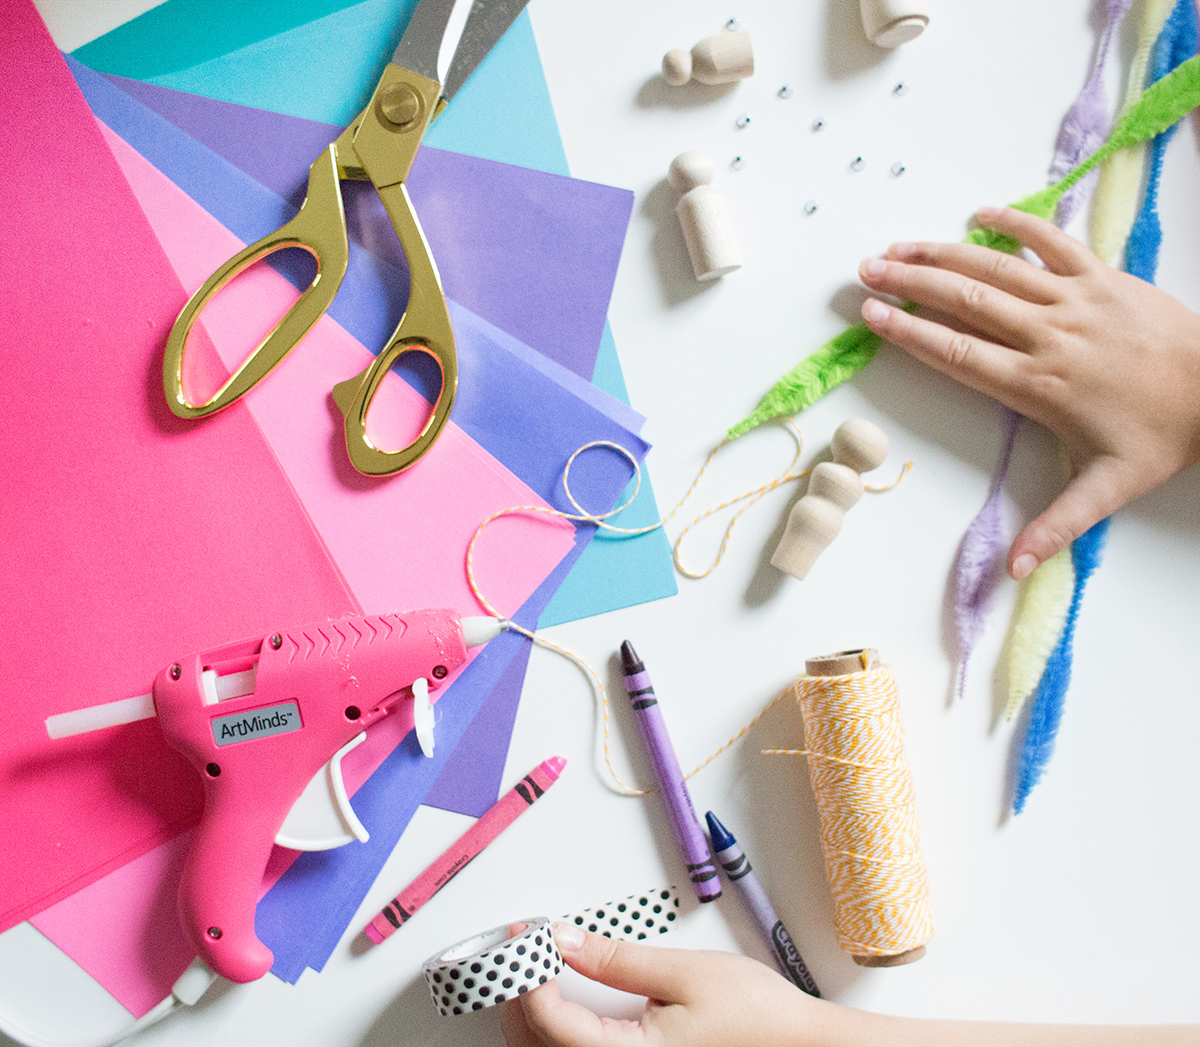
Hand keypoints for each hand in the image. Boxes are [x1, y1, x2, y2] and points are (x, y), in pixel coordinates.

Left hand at [499, 922, 827, 1046]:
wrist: (800, 1046)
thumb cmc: (757, 1017)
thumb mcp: (684, 973)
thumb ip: (617, 960)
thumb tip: (565, 941)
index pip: (551, 1024)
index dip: (528, 976)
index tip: (526, 939)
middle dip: (522, 996)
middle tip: (526, 949)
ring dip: (534, 1017)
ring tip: (539, 969)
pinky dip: (559, 1032)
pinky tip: (563, 1003)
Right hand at [857, 206, 1199, 578]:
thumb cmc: (1162, 438)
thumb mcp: (1108, 489)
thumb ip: (1055, 527)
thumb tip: (1011, 570)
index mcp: (1038, 385)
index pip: (958, 353)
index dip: (910, 333)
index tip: (871, 317)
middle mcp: (1049, 336)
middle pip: (966, 302)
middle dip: (910, 284)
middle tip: (866, 272)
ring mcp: (1076, 300)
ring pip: (998, 268)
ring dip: (943, 253)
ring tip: (898, 246)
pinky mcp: (1104, 276)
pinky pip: (1053, 241)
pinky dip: (1016, 224)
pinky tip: (979, 214)